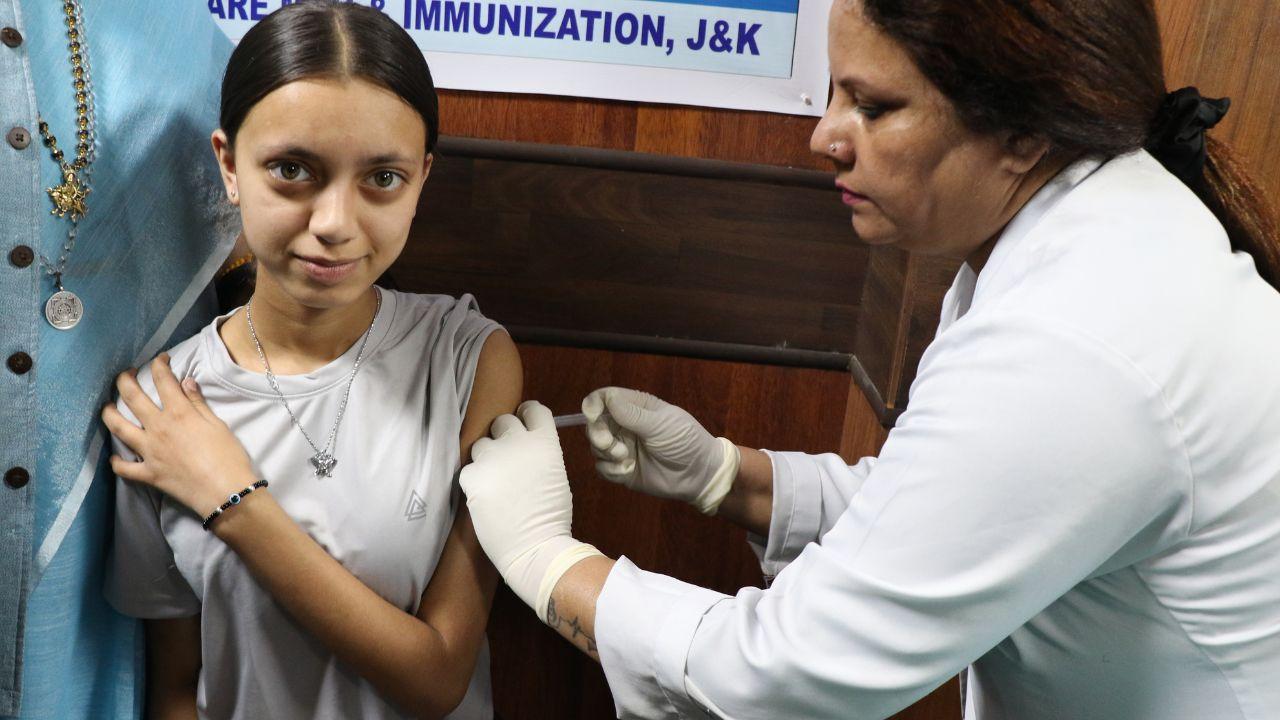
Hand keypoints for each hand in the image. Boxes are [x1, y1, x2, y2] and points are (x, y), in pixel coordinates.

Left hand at [102, 354, 255, 515]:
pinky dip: (117, 462)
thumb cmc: (229, 457)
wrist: (226, 492)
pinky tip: (116, 457)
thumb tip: (185, 382)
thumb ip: (198, 403)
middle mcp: (158, 428)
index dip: (160, 365)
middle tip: (126, 374)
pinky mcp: (148, 474)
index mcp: (179, 413)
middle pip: (132, 397)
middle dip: (125, 380)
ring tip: (108, 407)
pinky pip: (124, 468)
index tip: (160, 359)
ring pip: (118, 428)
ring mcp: (149, 452)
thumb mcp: (218, 425)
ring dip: (109, 414)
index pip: (163, 380)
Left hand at [460, 401, 599, 619]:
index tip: (523, 426)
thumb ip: (538, 453)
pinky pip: (469, 469)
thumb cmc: (552, 518)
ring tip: (495, 481)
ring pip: (481, 444)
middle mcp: (517, 442)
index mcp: (544, 442)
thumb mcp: (555, 474)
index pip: (532, 410)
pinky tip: (485, 497)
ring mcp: (492, 457)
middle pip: (503, 421)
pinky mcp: (471, 476)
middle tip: (507, 458)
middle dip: (504, 436)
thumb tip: (523, 446)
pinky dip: (475, 480)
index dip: (527, 416)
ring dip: (487, 457)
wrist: (534, 547)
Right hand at [581, 387, 738, 514]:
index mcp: (635, 407)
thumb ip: (632, 414)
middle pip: (595, 423)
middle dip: (597, 432)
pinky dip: (610, 470)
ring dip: (605, 452)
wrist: (698, 475)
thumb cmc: (685, 442)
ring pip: (595, 446)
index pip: (605, 398)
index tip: (592, 414)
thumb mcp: (661, 425)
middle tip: (608, 443)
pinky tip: (627, 471)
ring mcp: (621, 447)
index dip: (594, 404)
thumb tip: (607, 397)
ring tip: (625, 457)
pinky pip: (601, 467)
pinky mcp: (620, 470)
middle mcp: (624, 425)